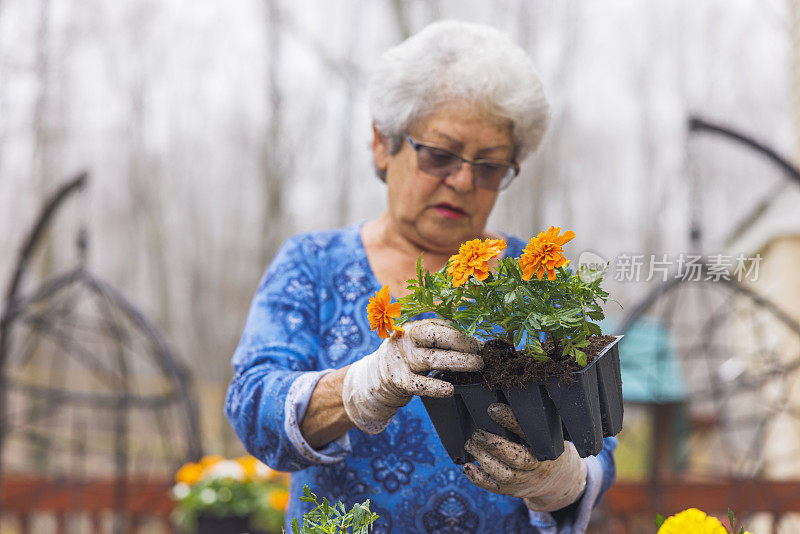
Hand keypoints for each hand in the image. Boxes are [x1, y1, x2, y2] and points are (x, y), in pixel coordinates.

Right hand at [342, 319, 482, 433]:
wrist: (377, 376)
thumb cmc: (409, 357)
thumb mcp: (421, 344)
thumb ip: (443, 341)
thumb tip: (478, 346)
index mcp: (415, 328)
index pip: (441, 327)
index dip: (462, 335)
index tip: (481, 345)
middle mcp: (408, 340)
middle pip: (436, 337)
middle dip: (461, 342)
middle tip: (481, 352)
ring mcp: (403, 360)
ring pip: (431, 359)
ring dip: (456, 361)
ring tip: (476, 365)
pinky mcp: (399, 380)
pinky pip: (419, 384)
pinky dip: (435, 387)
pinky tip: (450, 389)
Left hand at [463, 403, 586, 511]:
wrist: (558, 479)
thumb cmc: (544, 445)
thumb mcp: (545, 430)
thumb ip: (530, 416)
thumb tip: (506, 388)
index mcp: (544, 444)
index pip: (527, 430)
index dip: (509, 419)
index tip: (492, 409)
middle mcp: (536, 463)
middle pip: (516, 456)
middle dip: (493, 444)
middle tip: (477, 432)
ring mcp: (524, 479)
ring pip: (504, 474)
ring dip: (483, 458)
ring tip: (470, 444)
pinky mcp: (512, 490)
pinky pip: (494, 487)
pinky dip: (479, 478)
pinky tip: (468, 466)